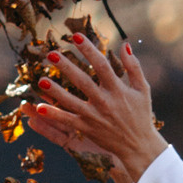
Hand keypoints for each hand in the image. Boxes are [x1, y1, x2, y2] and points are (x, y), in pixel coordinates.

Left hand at [28, 31, 168, 182]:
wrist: (139, 146)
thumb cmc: (141, 115)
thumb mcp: (143, 89)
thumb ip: (134, 67)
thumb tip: (125, 45)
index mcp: (118, 89)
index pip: (101, 65)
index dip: (89, 50)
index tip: (76, 37)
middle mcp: (104, 102)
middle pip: (82, 81)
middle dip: (66, 67)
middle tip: (51, 54)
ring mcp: (94, 116)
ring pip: (71, 101)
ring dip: (55, 90)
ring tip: (41, 79)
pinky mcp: (86, 129)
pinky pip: (67, 120)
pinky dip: (54, 114)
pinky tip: (39, 107)